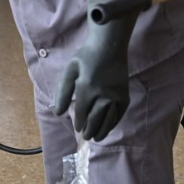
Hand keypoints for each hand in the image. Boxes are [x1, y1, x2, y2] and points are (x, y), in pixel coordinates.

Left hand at [54, 0, 145, 141]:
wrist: (109, 45)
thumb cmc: (86, 57)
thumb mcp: (70, 71)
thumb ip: (63, 92)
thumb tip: (58, 112)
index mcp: (87, 88)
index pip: (82, 113)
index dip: (79, 123)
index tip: (77, 128)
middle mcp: (103, 95)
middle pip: (95, 120)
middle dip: (90, 131)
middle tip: (86, 136)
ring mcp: (116, 96)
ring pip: (108, 120)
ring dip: (102, 131)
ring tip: (96, 137)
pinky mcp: (125, 95)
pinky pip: (120, 114)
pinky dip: (114, 123)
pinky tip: (109, 127)